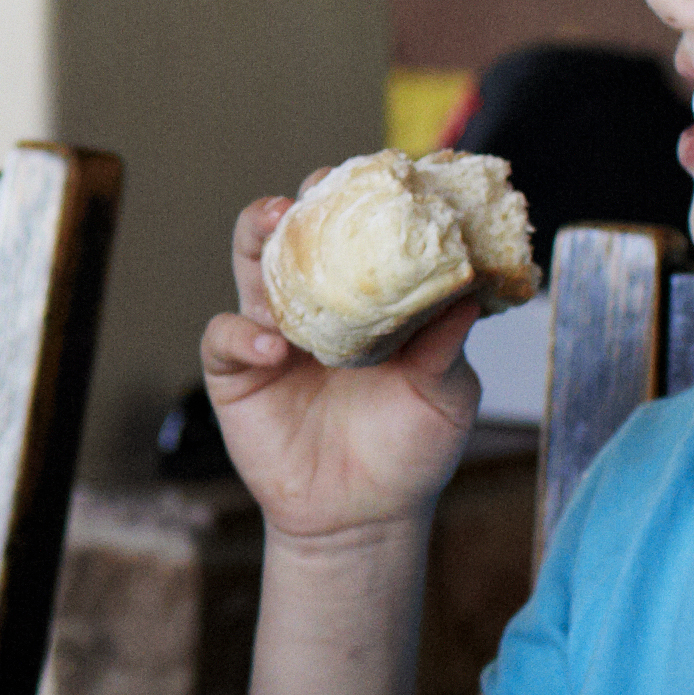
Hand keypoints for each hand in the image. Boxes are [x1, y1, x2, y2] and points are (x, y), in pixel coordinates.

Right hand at [195, 172, 484, 544]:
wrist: (363, 518)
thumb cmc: (410, 450)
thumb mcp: (445, 394)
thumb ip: (448, 343)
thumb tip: (467, 286)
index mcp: (367, 300)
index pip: (359, 236)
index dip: (364, 202)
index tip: (381, 177)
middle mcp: (316, 304)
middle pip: (296, 233)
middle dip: (302, 202)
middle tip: (315, 189)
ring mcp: (271, 332)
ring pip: (249, 262)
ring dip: (256, 235)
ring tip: (274, 223)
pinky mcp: (237, 371)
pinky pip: (226, 336)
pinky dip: (245, 334)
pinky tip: (275, 348)